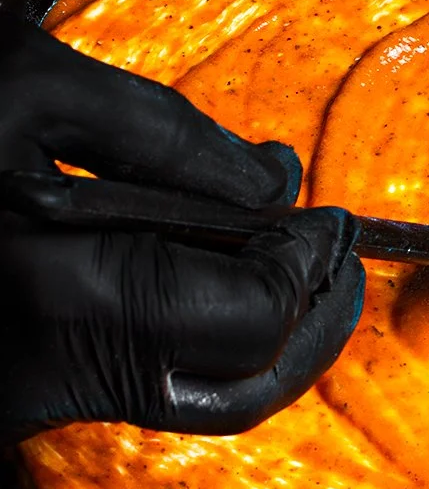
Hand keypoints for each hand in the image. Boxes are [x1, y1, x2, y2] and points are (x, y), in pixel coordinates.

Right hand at [0, 17, 364, 441]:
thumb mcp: (24, 84)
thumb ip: (168, 139)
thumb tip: (276, 181)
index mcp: (62, 289)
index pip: (255, 315)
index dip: (311, 266)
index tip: (332, 222)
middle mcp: (42, 375)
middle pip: (238, 393)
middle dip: (308, 327)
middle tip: (336, 263)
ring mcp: (16, 403)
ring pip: (188, 403)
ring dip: (260, 341)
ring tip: (286, 266)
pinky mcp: (3, 403)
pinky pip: (133, 388)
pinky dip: (193, 342)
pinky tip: (203, 275)